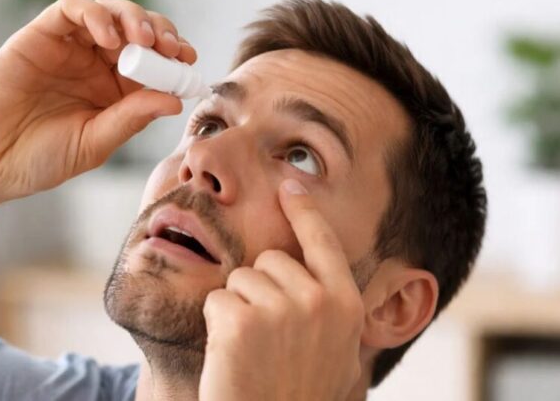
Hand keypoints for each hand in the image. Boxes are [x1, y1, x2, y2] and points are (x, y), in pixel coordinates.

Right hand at [0, 0, 195, 203]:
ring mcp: (69, 48)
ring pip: (110, 13)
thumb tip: (176, 99)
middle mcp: (95, 66)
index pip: (154, 64)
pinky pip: (72, 9)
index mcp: (114, 94)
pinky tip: (108, 36)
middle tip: (170, 48)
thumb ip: (131, 118)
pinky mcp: (41, 35)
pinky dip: (95, 14)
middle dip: (161, 33)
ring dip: (134, 18)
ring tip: (143, 40)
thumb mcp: (94, 143)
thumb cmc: (37, 160)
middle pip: (138, 32)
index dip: (174, 59)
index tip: (189, 62)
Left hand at [199, 179, 363, 400]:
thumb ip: (332, 312)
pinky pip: (217, 300)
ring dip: (237, 309)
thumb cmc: (299, 395)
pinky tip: (231, 355)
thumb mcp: (336, 354)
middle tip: (265, 338)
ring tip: (251, 350)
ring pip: (240, 279)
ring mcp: (280, 308)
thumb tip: (320, 282)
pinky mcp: (241, 320)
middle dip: (259, 288)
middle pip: (269, 259)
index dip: (303, 209)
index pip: (323, 241)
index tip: (289, 183)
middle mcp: (318, 300)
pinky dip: (216, 325)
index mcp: (345, 304)